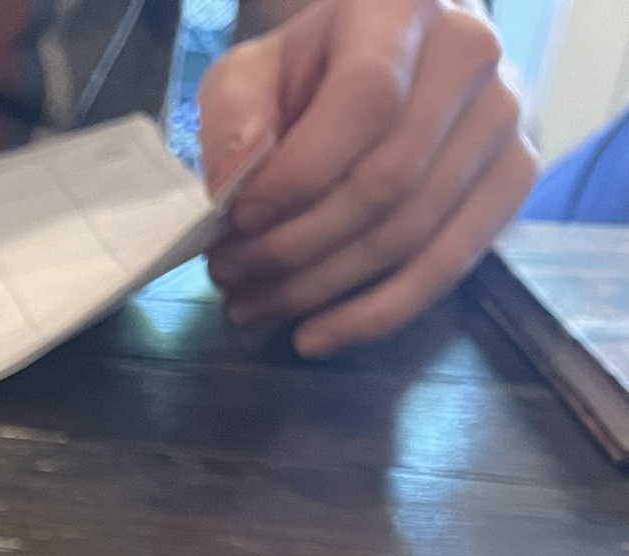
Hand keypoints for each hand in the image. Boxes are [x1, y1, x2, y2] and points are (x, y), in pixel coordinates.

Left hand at [198, 0, 535, 356]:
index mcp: (403, 11)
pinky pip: (450, 265)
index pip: (366, 101)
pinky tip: (316, 335)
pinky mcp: (515, 177)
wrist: (387, 54)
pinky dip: (377, 313)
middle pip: (386, 183)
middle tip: (228, 276)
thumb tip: (234, 184)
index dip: (297, 175)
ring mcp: (505, 119)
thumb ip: (234, 115)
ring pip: (411, 234)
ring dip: (319, 288)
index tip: (237, 219)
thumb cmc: (312, 65)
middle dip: (293, 248)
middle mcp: (473, 57)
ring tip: (252, 305)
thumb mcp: (254, 68)